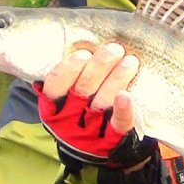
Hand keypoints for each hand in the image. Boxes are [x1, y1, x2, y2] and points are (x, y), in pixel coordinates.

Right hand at [35, 43, 153, 167]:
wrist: (101, 146)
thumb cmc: (82, 109)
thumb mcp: (68, 95)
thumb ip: (72, 74)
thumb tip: (85, 38)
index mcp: (53, 106)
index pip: (54, 86)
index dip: (68, 69)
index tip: (83, 54)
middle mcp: (68, 119)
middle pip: (82, 90)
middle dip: (99, 66)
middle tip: (114, 49)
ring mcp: (90, 131)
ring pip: (101, 102)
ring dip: (116, 79)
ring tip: (130, 61)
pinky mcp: (112, 140)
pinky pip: (118, 124)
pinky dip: (123, 109)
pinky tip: (127, 95)